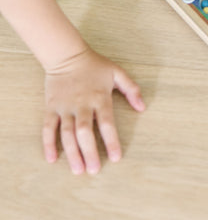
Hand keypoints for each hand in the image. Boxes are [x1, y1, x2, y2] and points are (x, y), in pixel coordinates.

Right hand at [43, 47, 144, 174]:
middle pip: (85, 132)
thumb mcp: (117, 73)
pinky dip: (48, 143)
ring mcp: (65, 107)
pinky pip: (48, 128)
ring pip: (67, 133)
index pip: (107, 123)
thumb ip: (131, 89)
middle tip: (93, 170)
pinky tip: (52, 159)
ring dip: (71, 153)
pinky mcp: (51, 108)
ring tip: (77, 170)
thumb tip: (142, 107)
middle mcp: (82, 105)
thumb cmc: (95, 65)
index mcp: (100, 97)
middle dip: (89, 152)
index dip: (112, 141)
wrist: (68, 56)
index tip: (116, 158)